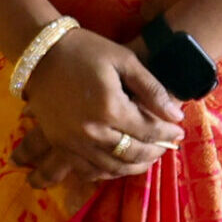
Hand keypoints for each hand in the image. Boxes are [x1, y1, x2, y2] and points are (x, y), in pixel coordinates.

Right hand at [8, 27, 183, 188]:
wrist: (42, 52)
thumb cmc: (87, 50)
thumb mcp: (124, 60)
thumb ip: (151, 89)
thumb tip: (176, 115)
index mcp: (110, 108)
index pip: (148, 131)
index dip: (168, 133)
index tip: (180, 131)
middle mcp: (92, 131)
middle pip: (132, 154)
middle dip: (155, 152)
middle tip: (168, 146)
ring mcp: (73, 142)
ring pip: (112, 167)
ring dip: (135, 166)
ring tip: (149, 158)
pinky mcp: (60, 145)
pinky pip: (87, 170)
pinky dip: (108, 172)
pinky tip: (119, 164)